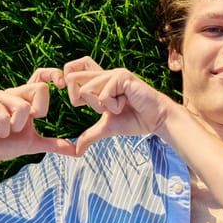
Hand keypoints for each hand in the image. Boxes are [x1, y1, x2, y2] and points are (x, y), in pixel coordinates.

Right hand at [0, 82, 76, 174]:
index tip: (62, 85)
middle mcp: (14, 93)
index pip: (41, 76)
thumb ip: (56, 145)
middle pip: (40, 88)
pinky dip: (3, 129)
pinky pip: (4, 114)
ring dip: (16, 126)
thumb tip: (78, 151)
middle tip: (26, 124)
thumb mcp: (35, 145)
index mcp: (26, 98)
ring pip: (23, 105)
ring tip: (6, 131)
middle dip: (39, 111)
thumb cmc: (5, 145)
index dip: (54, 74)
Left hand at [61, 56, 176, 154]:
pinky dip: (114, 106)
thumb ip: (90, 135)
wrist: (157, 120)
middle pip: (71, 77)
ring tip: (119, 105)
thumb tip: (76, 152)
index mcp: (99, 82)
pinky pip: (103, 95)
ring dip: (101, 106)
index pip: (72, 70)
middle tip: (100, 107)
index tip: (74, 99)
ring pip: (86, 89)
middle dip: (78, 98)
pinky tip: (127, 103)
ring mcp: (113, 74)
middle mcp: (104, 74)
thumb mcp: (107, 128)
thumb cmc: (136, 121)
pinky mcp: (121, 77)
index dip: (66, 81)